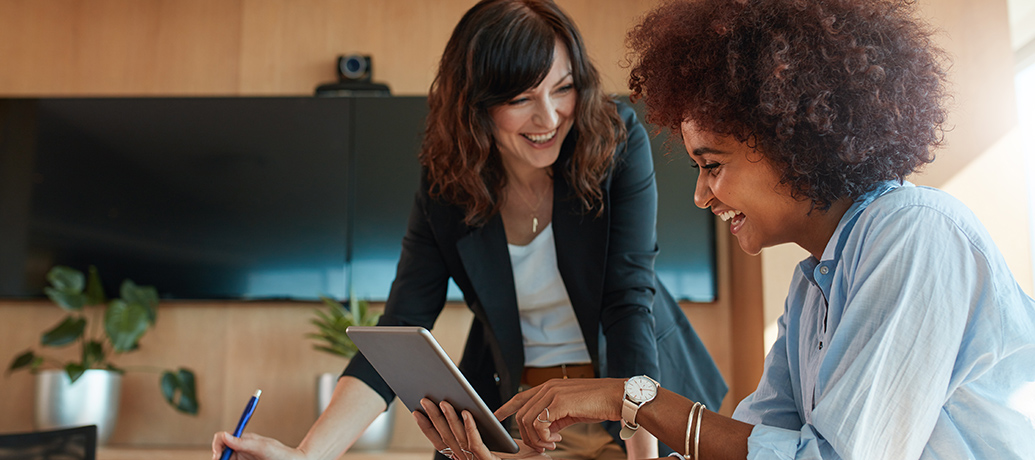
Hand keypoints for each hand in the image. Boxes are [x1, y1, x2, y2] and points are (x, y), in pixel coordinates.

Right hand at [212, 431, 305, 459]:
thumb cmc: (282, 453)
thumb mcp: (262, 447)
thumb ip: (243, 442)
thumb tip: (225, 435)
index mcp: (242, 440)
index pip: (221, 439)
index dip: (216, 447)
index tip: (218, 457)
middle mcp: (240, 450)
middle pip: (221, 454)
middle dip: (219, 459)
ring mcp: (243, 459)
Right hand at [413, 398, 552, 459]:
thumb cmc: (526, 459)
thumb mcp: (504, 441)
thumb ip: (486, 429)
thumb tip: (468, 408)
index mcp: (470, 457)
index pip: (442, 442)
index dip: (428, 427)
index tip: (417, 410)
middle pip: (446, 439)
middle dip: (433, 418)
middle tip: (424, 399)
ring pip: (458, 440)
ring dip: (449, 419)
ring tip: (443, 401)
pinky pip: (477, 445)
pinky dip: (471, 428)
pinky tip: (467, 412)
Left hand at [494, 378, 624, 451]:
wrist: (617, 397)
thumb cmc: (598, 403)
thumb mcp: (571, 410)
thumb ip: (555, 416)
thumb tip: (545, 430)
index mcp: (549, 386)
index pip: (520, 396)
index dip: (506, 407)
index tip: (496, 416)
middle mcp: (548, 387)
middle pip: (521, 414)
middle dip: (527, 435)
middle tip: (543, 445)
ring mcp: (552, 393)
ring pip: (528, 421)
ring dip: (537, 439)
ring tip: (551, 443)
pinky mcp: (559, 402)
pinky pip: (540, 424)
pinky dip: (544, 437)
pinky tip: (557, 439)